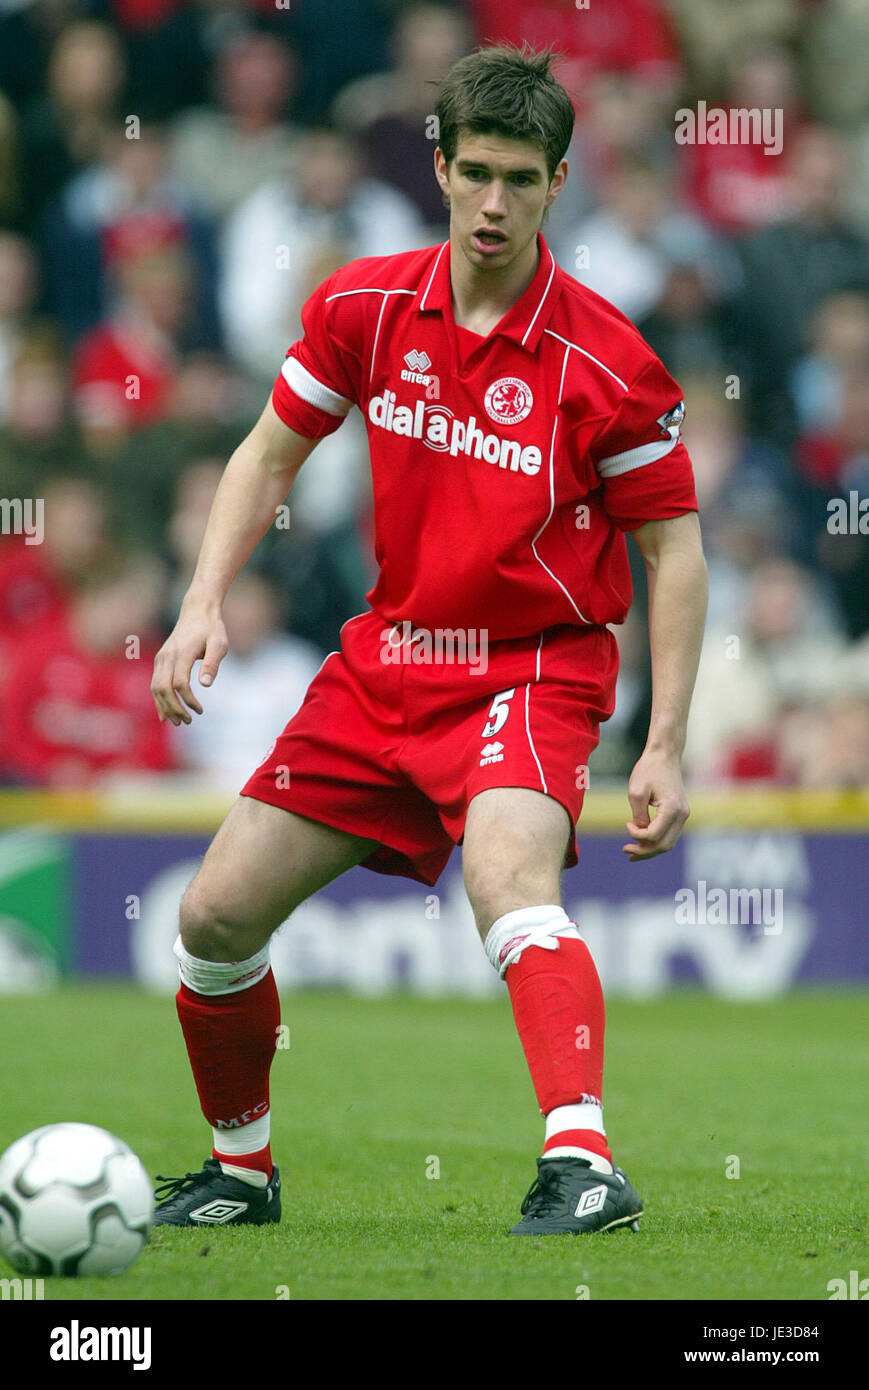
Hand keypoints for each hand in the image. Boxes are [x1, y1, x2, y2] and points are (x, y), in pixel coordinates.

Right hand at [151, 599, 227, 725]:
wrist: (197, 612)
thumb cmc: (211, 629)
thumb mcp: (219, 643)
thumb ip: (213, 663)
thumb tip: (206, 684)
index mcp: (182, 654)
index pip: (180, 684)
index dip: (188, 700)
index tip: (200, 710)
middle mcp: (167, 657)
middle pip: (163, 689)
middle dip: (174, 708)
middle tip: (188, 721)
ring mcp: (161, 659)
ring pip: (156, 688)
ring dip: (165, 707)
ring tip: (179, 722)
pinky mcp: (160, 661)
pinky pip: (155, 683)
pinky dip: (159, 699)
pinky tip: (165, 714)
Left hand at [622, 748, 688, 860]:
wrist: (664, 754)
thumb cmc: (649, 770)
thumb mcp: (636, 792)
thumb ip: (638, 816)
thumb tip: (640, 835)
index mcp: (672, 809)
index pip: (654, 835)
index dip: (637, 836)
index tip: (626, 823)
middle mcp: (682, 815)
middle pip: (664, 845)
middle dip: (644, 852)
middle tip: (626, 851)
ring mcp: (683, 815)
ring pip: (668, 842)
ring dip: (650, 849)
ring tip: (632, 853)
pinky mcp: (680, 813)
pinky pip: (669, 833)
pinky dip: (656, 840)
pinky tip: (642, 843)